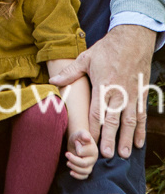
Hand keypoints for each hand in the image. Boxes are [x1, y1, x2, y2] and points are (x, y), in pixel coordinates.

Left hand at [49, 25, 154, 158]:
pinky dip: (141, 130)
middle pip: (113, 120)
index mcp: (103, 85)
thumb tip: (52, 79)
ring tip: (124, 154)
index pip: (96, 112)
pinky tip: (139, 142)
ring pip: (130, 121)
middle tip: (106, 155)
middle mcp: (119, 93)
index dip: (92, 128)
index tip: (88, 142)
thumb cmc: (107, 49)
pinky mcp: (141, 94)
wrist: (133, 39)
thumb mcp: (86, 58)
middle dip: (110, 139)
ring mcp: (132, 95)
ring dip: (127, 139)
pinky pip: (142, 115)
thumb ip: (70, 72)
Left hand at [66, 129, 98, 178]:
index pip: (84, 153)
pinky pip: (84, 176)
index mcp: (93, 149)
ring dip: (75, 168)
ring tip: (67, 163)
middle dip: (74, 160)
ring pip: (85, 172)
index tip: (76, 142)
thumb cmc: (78, 137)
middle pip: (84, 164)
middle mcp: (93, 158)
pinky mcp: (86, 169)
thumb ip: (83, 134)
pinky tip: (71, 172)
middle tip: (66, 154)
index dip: (78, 149)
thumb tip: (87, 138)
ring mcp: (90, 164)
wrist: (77, 141)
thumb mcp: (80, 133)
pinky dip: (78, 176)